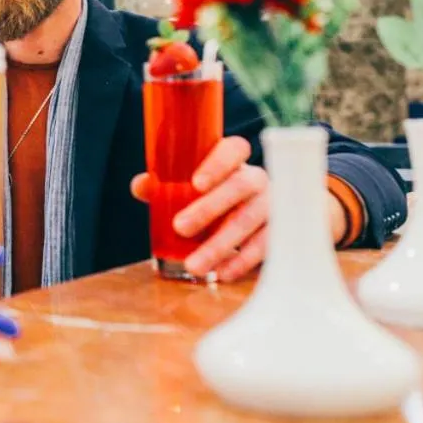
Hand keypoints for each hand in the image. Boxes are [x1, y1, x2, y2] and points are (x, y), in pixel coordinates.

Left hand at [132, 138, 347, 282]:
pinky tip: (223, 273)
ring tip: (194, 265)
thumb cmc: (219, 195)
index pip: (234, 149)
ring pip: (251, 220)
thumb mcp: (195, 186)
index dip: (217, 163)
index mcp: (236, 161)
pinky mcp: (282, 232)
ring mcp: (273, 205)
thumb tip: (141, 186)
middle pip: (240, 186)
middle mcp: (257, 179)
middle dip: (209, 208)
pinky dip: (243, 261)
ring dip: (220, 244)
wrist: (267, 216)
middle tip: (180, 227)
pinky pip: (266, 246)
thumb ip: (166, 183)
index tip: (196, 183)